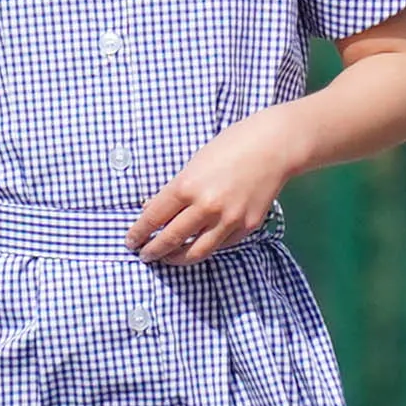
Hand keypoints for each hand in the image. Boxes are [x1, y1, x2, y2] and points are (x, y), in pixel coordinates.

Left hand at [130, 113, 297, 264]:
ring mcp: (229, 219)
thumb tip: (152, 211)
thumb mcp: (192, 165)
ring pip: (196, 252)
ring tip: (167, 258)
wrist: (274, 147)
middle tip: (144, 255)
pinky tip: (196, 246)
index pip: (152, 219)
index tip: (131, 241)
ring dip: (176, 258)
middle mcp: (206, 206)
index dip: (138, 233)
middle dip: (152, 250)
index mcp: (186, 187)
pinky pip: (221, 245)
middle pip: (170, 239)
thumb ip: (174, 191)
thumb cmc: (229, 147)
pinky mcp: (248, 226)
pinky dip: (205, 248)